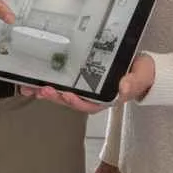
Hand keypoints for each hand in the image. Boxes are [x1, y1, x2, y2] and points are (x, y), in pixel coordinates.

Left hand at [21, 54, 155, 110]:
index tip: (67, 95)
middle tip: (42, 90)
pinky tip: (35, 80)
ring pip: (64, 93)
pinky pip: (63, 83)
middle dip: (56, 97)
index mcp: (107, 98)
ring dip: (47, 92)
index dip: (78, 102)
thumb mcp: (140, 76)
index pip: (90, 104)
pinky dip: (49, 83)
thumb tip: (122, 89)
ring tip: (31, 88)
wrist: (141, 67)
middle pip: (71, 101)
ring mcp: (85, 88)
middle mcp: (93, 96)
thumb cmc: (142, 73)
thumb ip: (133, 82)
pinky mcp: (79, 78)